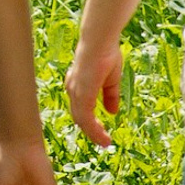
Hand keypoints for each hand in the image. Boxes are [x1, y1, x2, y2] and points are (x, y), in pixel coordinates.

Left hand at [65, 32, 123, 149]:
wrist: (100, 41)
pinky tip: (103, 137)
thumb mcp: (110, 80)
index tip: (101, 132)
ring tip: (105, 143)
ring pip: (81, 120)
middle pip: (79, 117)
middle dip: (91, 131)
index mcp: (77, 85)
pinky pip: (86, 118)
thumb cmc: (105, 55)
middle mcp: (73, 90)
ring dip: (94, 134)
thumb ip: (110, 96)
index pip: (81, 109)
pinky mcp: (82, 94)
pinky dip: (94, 130)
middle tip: (103, 141)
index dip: (90, 122)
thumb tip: (112, 113)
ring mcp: (75, 92)